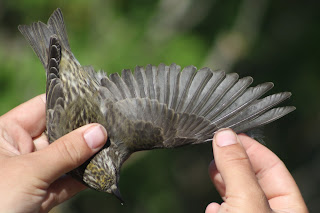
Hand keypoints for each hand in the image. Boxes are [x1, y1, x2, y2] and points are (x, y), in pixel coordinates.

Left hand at [0, 94, 106, 212]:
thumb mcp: (30, 171)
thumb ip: (66, 151)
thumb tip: (99, 132)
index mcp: (7, 133)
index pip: (42, 108)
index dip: (67, 102)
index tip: (96, 98)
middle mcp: (21, 150)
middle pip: (59, 133)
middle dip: (84, 131)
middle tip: (112, 123)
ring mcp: (33, 173)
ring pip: (66, 158)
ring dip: (88, 156)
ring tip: (113, 145)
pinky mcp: (42, 195)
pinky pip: (68, 181)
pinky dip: (85, 178)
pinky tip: (104, 169)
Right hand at [205, 128, 307, 212]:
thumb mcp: (245, 199)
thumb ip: (236, 167)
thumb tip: (224, 135)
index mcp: (289, 209)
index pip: (273, 167)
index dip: (252, 147)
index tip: (230, 134)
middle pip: (252, 177)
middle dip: (233, 161)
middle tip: (217, 148)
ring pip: (236, 193)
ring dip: (222, 181)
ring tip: (212, 169)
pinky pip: (226, 210)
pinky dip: (216, 205)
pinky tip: (212, 206)